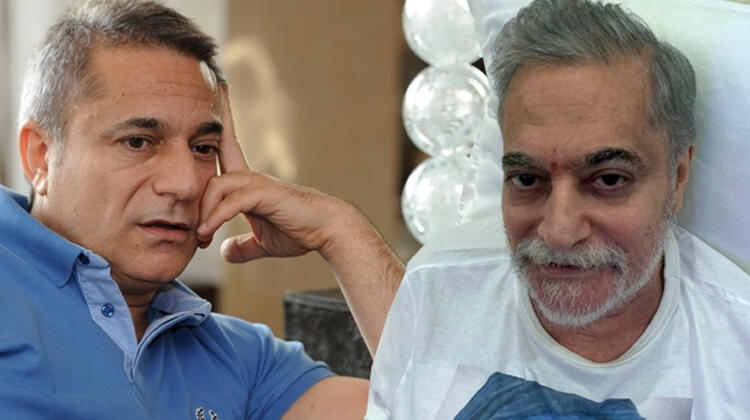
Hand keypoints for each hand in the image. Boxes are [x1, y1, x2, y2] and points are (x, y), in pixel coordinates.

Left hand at [197, 85, 404, 354]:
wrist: (327, 230)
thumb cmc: (300, 231)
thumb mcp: (264, 242)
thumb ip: (244, 245)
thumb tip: (226, 252)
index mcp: (249, 183)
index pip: (227, 145)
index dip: (219, 120)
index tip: (213, 91)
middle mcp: (251, 176)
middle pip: (210, 169)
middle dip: (192, 158)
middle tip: (184, 201)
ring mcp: (258, 182)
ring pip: (217, 186)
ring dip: (203, 213)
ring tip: (200, 237)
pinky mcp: (264, 193)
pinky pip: (231, 201)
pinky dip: (216, 218)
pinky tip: (209, 234)